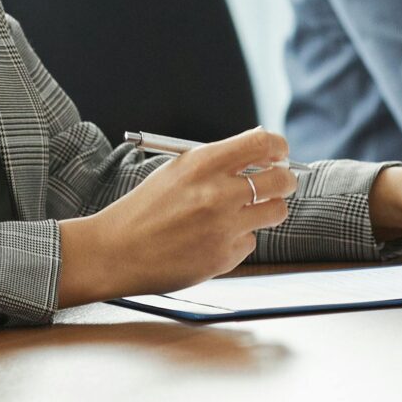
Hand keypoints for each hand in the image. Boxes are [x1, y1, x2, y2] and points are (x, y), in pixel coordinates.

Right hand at [56, 127, 294, 307]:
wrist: (116, 251)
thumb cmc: (145, 208)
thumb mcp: (177, 170)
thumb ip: (217, 161)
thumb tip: (261, 149)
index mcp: (203, 163)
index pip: (262, 143)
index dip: (278, 147)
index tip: (278, 153)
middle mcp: (218, 193)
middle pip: (280, 180)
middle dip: (285, 180)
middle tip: (278, 183)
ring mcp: (224, 228)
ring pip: (276, 212)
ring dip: (268, 210)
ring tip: (247, 211)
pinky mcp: (224, 257)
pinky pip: (250, 241)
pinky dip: (238, 239)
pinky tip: (212, 239)